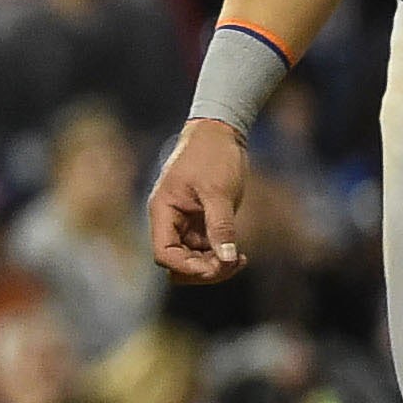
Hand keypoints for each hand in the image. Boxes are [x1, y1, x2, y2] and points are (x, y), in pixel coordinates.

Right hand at [148, 118, 250, 281]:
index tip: (217, 265)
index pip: (164, 254)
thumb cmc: (212, 155)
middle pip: (176, 264)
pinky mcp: (200, 223)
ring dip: (213, 266)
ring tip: (239, 259)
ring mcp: (185, 224)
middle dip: (203, 270)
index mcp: (164, 212)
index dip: (188, 266)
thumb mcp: (219, 191)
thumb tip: (227, 258)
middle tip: (233, 262)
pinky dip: (220, 257)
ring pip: (191, 261)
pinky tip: (239, 255)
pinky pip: (204, 251)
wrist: (219, 132)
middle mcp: (170, 222)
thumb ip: (220, 226)